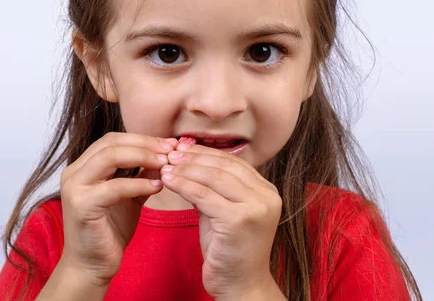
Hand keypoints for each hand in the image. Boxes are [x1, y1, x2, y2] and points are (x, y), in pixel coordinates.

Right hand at [57, 132, 175, 286]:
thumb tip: (164, 156)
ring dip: (143, 157)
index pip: (113, 139)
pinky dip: (138, 184)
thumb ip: (142, 175)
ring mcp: (75, 188)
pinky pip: (115, 187)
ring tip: (166, 164)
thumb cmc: (109, 230)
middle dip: (145, 144)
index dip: (142, 139)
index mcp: (83, 167)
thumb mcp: (130, 196)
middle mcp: (74, 173)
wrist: (92, 266)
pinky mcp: (82, 206)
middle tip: (171, 150)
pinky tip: (157, 187)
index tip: (169, 144)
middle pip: (112, 143)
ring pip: (110, 157)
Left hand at [160, 143, 281, 298]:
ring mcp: (256, 207)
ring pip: (213, 177)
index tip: (182, 148)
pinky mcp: (239, 220)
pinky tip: (168, 180)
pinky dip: (183, 185)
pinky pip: (204, 195)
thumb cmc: (229, 251)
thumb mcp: (222, 212)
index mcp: (266, 190)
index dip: (206, 152)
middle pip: (224, 166)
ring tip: (166, 165)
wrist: (240, 286)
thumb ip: (212, 189)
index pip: (233, 162)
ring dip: (186, 169)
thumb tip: (187, 162)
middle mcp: (267, 195)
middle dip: (194, 157)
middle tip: (170, 152)